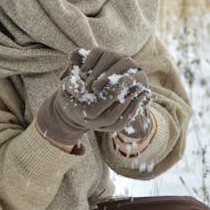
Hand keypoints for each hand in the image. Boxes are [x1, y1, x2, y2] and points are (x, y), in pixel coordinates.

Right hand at [36, 47, 151, 145]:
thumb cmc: (70, 93)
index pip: (99, 107)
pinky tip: (140, 100)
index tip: (122, 81)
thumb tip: (83, 86)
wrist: (69, 110)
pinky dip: (133, 113)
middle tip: (137, 86)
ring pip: (120, 122)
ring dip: (133, 107)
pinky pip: (123, 124)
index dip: (111, 94)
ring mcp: (101, 128)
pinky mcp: (109, 129)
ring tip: (142, 92)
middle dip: (126, 101)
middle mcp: (92, 124)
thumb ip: (72, 85)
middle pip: (112, 117)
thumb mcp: (66, 87)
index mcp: (81, 113)